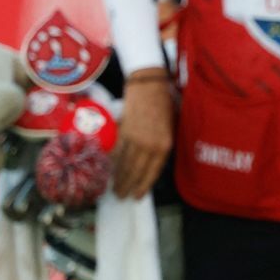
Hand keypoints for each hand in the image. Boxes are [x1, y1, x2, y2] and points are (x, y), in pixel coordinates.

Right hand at [112, 74, 173, 198]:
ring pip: (125, 163)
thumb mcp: (171, 125)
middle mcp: (151, 144)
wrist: (149, 83)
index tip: (137, 196)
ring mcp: (137, 138)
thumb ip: (162, 144)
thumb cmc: (163, 102)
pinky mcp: (124, 131)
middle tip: (120, 197)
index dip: (144, 185)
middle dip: (128, 185)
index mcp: (165, 144)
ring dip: (118, 177)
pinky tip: (108, 171)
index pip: (153, 171)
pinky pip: (117, 151)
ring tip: (113, 189)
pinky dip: (112, 163)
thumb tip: (152, 160)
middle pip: (137, 170)